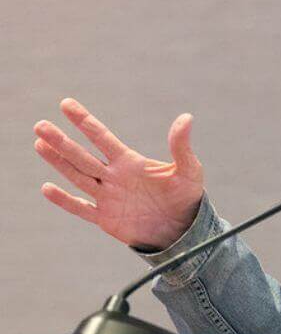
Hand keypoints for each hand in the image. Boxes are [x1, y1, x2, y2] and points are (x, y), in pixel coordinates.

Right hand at [34, 98, 204, 249]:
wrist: (184, 229)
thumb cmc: (187, 197)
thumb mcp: (188, 170)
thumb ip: (181, 146)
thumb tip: (186, 118)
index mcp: (130, 162)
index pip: (102, 137)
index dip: (84, 121)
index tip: (66, 104)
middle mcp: (114, 176)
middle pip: (82, 156)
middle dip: (62, 141)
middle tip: (40, 125)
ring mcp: (108, 197)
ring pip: (77, 177)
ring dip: (59, 162)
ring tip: (39, 144)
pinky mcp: (106, 218)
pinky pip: (81, 208)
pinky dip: (65, 201)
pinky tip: (47, 188)